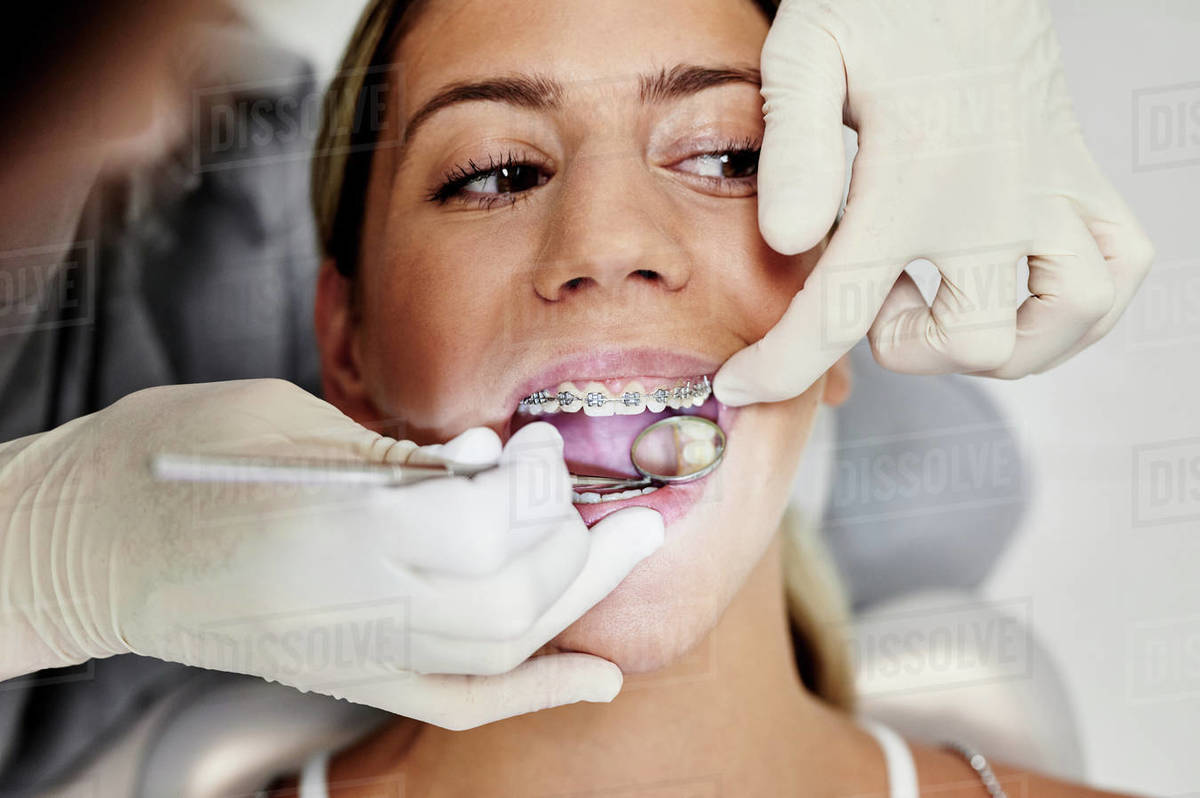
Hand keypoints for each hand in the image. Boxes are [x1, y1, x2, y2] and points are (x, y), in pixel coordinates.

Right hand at [0, 379, 663, 729]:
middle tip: (606, 503)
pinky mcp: (347, 675)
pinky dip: (536, 688)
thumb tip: (497, 466)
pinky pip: (458, 700)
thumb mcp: (293, 422)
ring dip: (573, 601)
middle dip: (576, 547)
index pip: (488, 528)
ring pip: (498, 652)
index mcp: (339, 532)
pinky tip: (597, 678)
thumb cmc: (182, 455)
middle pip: (510, 599)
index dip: (536, 484)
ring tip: (616, 552)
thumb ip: (404, 459)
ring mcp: (351, 655)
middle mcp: (354, 610)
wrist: (99, 536)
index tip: (544, 446)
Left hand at [714, 0, 1154, 404]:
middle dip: (908, 345)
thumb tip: (789, 240)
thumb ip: (795, 147)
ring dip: (999, 337)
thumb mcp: (806, 54)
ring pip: (1065, 318)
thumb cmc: (875, 3)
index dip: (783, 367)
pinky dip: (1078, 302)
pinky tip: (1017, 287)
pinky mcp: (1077, 175)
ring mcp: (1046, 189)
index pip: (843, 311)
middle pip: (974, 341)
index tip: (744, 386)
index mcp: (913, 179)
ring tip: (941, 298)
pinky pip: (1120, 264)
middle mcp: (994, 196)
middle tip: (873, 294)